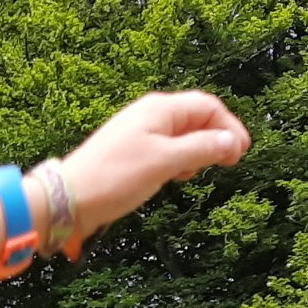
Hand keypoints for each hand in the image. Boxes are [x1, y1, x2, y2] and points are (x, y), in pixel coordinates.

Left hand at [60, 91, 251, 249]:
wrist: (66, 200)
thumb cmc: (113, 178)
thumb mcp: (166, 162)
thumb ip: (202, 148)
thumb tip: (232, 141)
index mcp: (159, 109)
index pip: (208, 107)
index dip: (229, 127)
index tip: (241, 152)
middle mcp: (148, 115)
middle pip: (194, 119)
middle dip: (214, 138)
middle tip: (227, 163)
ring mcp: (136, 134)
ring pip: (179, 136)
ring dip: (195, 152)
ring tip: (194, 173)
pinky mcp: (127, 154)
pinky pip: (162, 150)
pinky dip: (175, 161)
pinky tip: (173, 177)